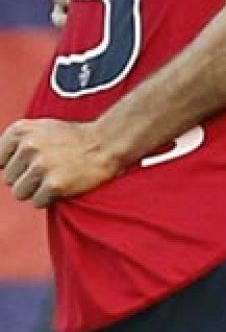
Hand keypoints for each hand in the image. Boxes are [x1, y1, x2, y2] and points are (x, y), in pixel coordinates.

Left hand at [0, 118, 119, 205]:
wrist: (109, 143)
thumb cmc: (74, 139)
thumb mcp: (40, 129)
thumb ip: (15, 144)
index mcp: (20, 130)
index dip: (18, 165)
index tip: (35, 160)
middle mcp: (29, 146)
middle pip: (9, 179)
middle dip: (28, 178)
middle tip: (52, 167)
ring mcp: (42, 165)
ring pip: (20, 193)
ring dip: (37, 190)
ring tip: (57, 175)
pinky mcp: (54, 184)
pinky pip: (37, 202)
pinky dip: (50, 198)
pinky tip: (65, 184)